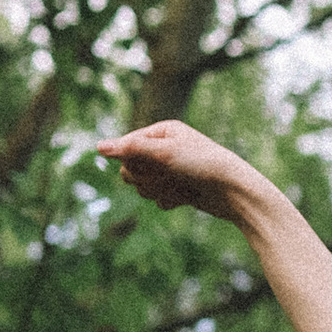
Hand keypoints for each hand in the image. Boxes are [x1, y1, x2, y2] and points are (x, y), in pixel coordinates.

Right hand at [96, 121, 267, 219]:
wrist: (233, 192)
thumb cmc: (203, 165)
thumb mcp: (165, 153)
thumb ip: (130, 149)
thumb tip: (98, 147)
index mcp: (162, 131)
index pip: (126, 147)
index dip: (135, 160)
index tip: (157, 164)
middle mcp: (165, 148)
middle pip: (129, 169)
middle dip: (147, 178)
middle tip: (170, 176)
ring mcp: (170, 170)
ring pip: (141, 187)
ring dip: (158, 190)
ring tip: (181, 186)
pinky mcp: (177, 188)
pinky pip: (157, 199)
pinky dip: (170, 200)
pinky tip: (187, 196)